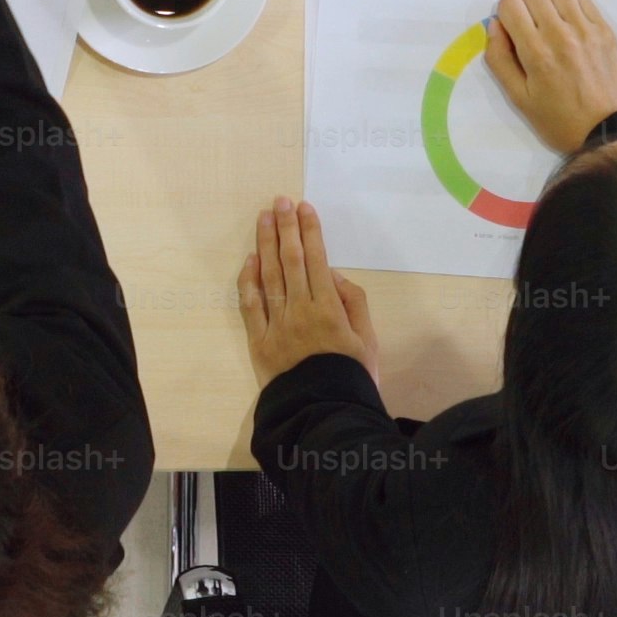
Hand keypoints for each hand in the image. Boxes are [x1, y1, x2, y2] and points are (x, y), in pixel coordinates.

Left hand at [238, 197, 379, 382]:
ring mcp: (277, 324)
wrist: (324, 414)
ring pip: (269, 276)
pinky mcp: (259, 341)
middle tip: (280, 202)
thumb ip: (353, 303)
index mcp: (329, 307)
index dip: (309, 231)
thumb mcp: (368, 339)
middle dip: (286, 228)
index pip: (316, 259)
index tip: (304, 208)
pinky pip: (250, 305)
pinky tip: (250, 259)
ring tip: (264, 219)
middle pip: (290, 260)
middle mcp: (301, 309)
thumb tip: (330, 274)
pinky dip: (248, 280)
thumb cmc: (352, 377)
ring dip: (266, 244)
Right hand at [483, 0, 616, 151]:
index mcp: (536, 52)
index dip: (505, 15)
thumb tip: (495, 25)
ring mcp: (586, 29)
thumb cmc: (559, 120)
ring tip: (550, 23)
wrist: (608, 131)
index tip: (511, 32)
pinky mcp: (605, 30)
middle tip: (529, 28)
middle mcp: (561, 34)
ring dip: (547, 2)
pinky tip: (570, 25)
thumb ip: (500, 60)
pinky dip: (571, 5)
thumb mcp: (519, 98)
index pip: (510, 4)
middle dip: (523, 6)